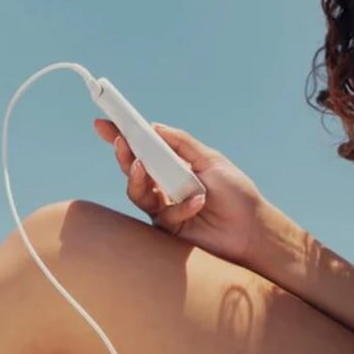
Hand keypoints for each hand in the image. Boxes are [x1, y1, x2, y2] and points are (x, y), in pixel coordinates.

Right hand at [93, 118, 266, 268]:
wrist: (251, 228)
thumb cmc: (236, 193)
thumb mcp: (211, 160)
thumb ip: (183, 144)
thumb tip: (154, 126)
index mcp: (175, 166)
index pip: (144, 149)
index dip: (122, 136)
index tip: (102, 123)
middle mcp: (165, 186)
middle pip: (133, 170)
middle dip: (123, 155)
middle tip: (121, 143)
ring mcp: (164, 208)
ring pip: (137, 193)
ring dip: (138, 178)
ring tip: (142, 166)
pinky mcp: (168, 230)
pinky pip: (163, 215)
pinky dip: (181, 205)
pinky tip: (199, 201)